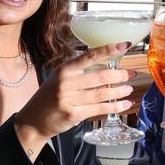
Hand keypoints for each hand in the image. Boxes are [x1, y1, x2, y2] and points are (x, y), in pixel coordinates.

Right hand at [15, 43, 139, 150]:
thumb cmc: (50, 96)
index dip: (108, 50)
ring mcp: (70, 99)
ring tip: (129, 89)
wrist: (34, 119)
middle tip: (130, 74)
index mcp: (65, 70)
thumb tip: (108, 75)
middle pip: (100, 76)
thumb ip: (81, 75)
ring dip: (119, 91)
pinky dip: (114, 107)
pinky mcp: (73, 114)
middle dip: (119, 75)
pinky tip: (124, 105)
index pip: (89, 56)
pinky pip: (99, 109)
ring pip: (102, 93)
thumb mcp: (61, 79)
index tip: (124, 45)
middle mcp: (67, 83)